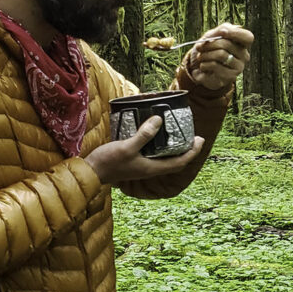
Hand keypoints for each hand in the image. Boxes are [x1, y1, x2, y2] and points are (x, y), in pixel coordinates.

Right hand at [84, 116, 203, 183]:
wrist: (92, 171)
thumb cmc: (109, 162)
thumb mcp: (127, 147)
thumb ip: (144, 135)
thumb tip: (159, 120)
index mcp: (152, 168)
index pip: (180, 162)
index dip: (192, 152)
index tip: (200, 139)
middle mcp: (150, 169)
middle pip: (175, 162)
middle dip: (187, 150)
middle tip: (193, 136)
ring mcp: (142, 166)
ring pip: (165, 159)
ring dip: (174, 149)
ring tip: (178, 134)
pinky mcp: (135, 162)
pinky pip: (154, 155)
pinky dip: (160, 146)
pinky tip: (155, 135)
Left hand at [186, 23, 252, 91]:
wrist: (199, 69)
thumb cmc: (208, 50)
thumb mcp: (212, 36)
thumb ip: (219, 31)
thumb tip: (224, 31)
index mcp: (242, 44)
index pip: (248, 37)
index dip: (235, 33)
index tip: (222, 32)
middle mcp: (244, 56)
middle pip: (227, 44)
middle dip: (209, 44)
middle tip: (199, 47)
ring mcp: (238, 68)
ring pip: (221, 55)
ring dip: (205, 55)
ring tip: (200, 57)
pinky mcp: (230, 77)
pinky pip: (215, 66)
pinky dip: (204, 65)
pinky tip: (203, 67)